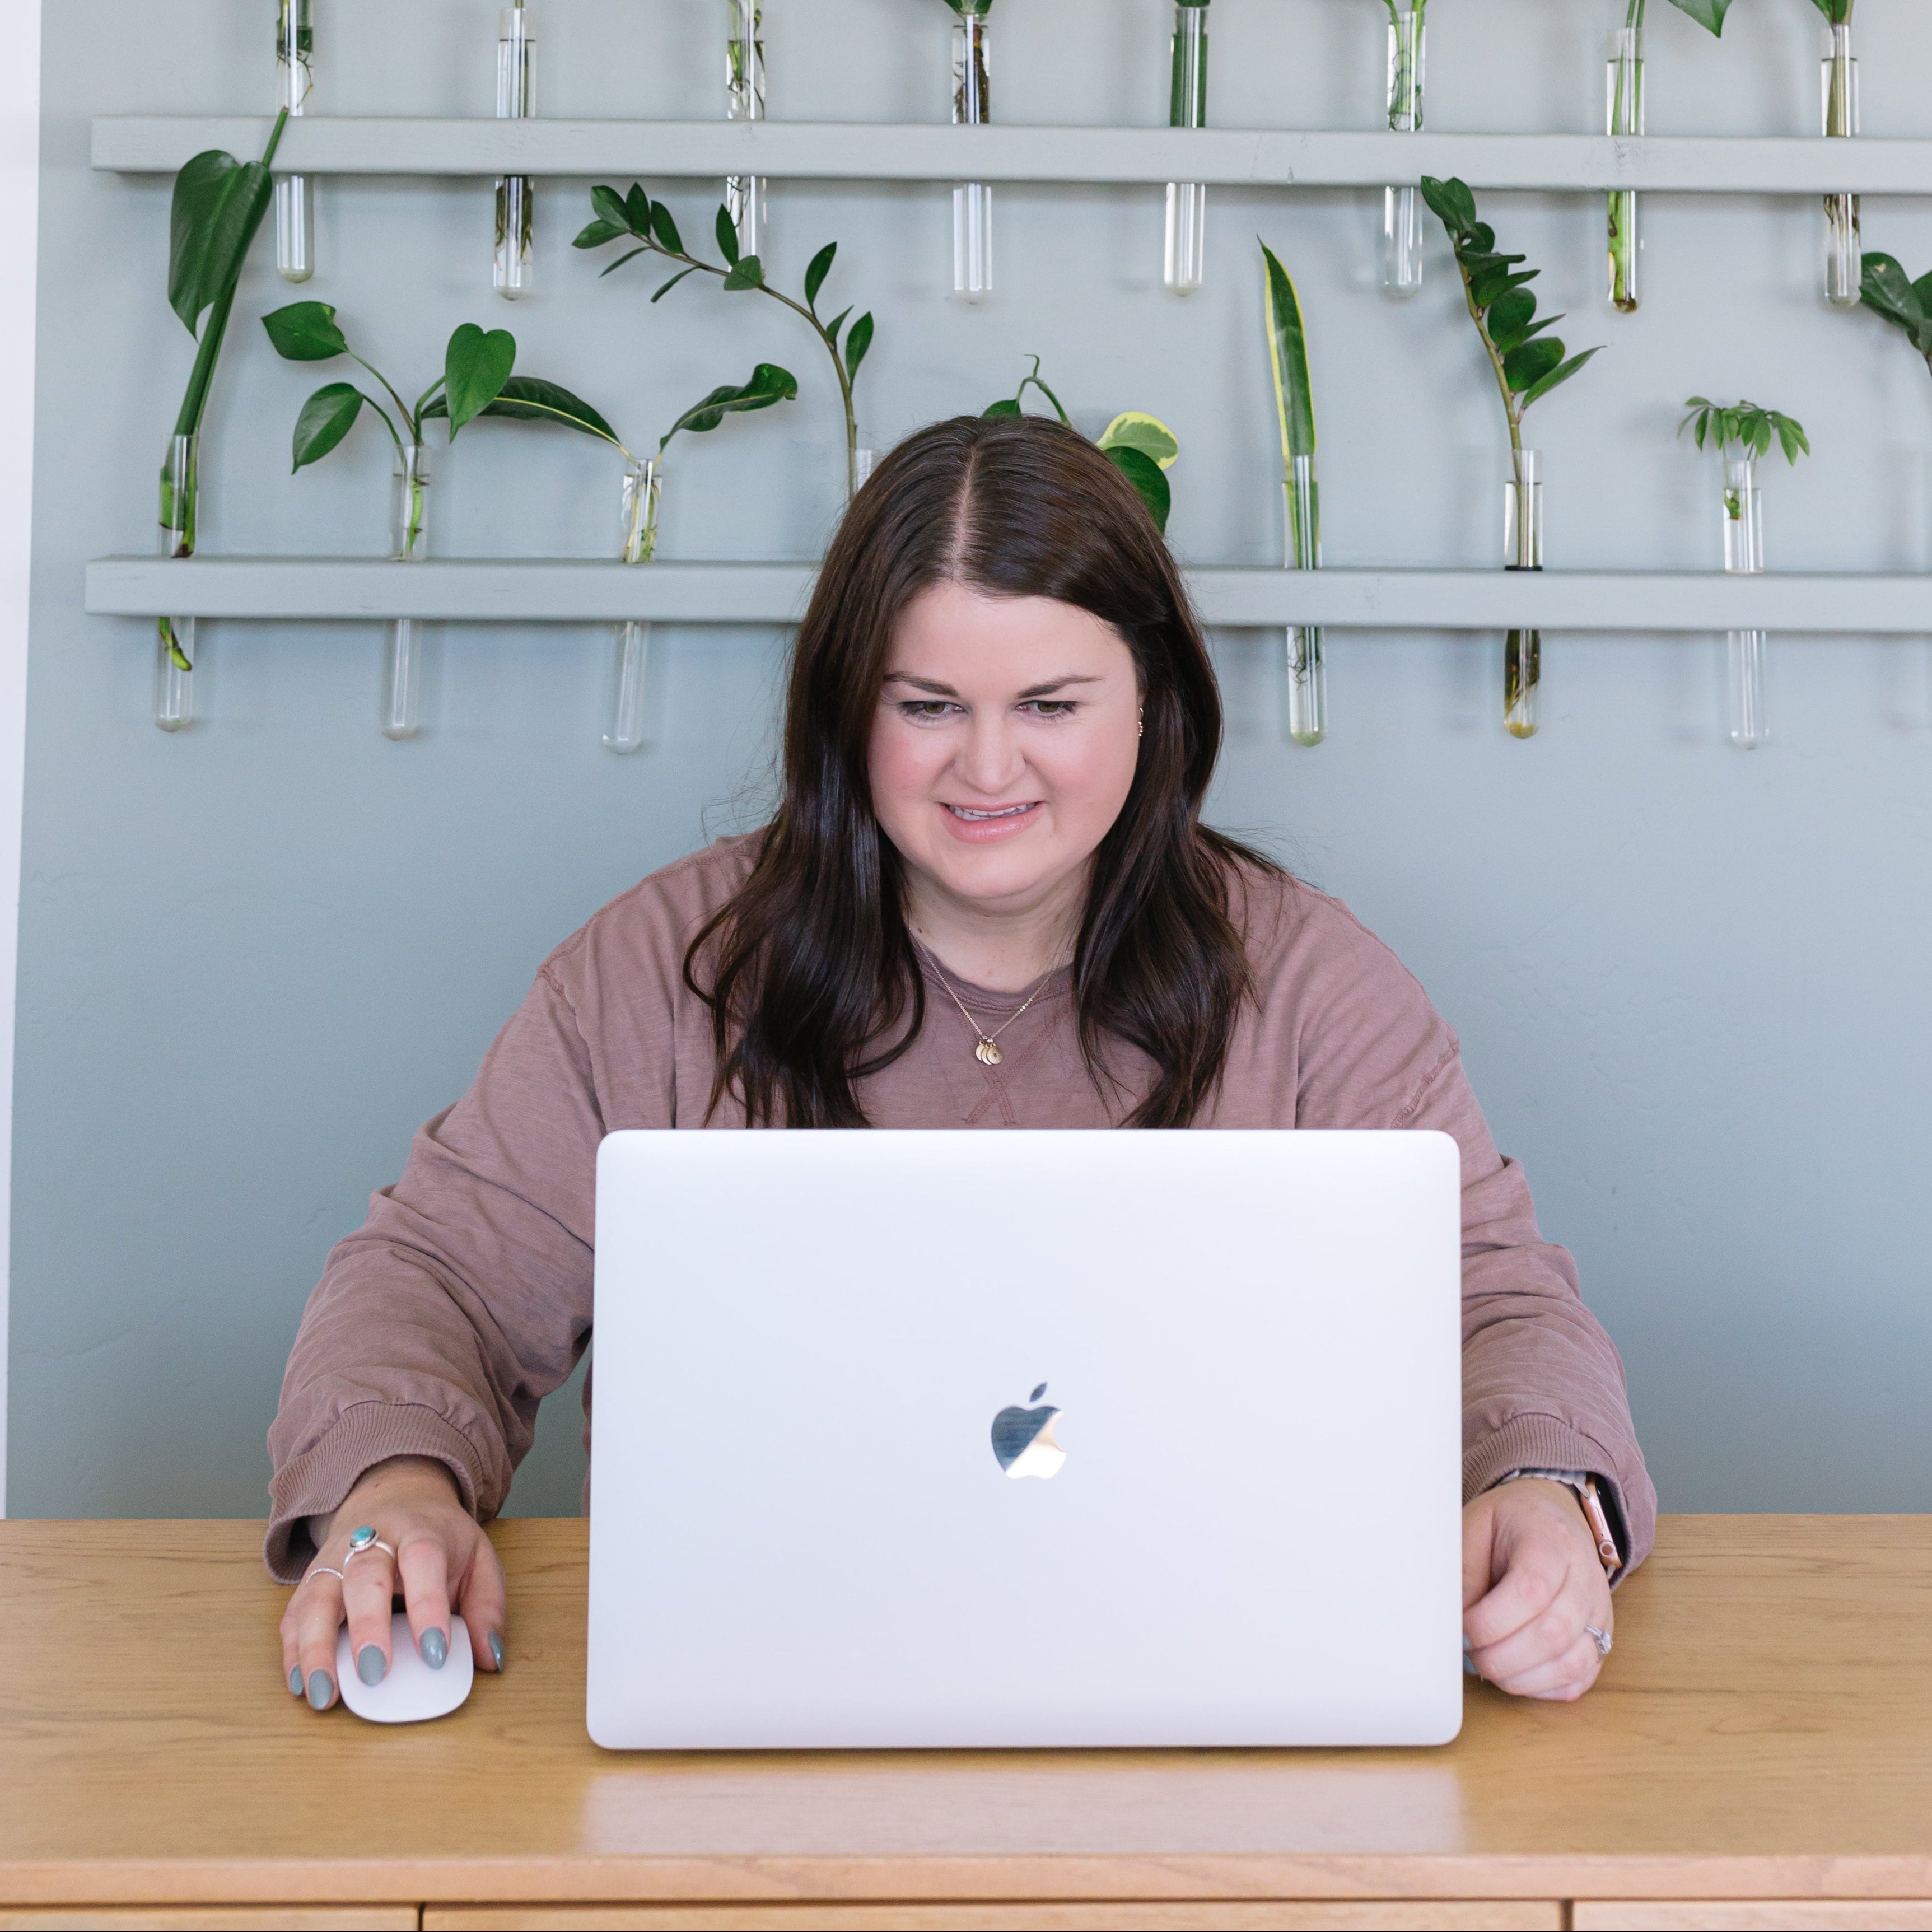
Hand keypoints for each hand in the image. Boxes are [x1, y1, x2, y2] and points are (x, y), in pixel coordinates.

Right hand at [279, 1455, 506, 1711]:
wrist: (396, 1499)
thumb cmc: (441, 1541)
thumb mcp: (479, 1561)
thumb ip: (487, 1607)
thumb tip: (490, 1658)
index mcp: (421, 1532)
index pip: (423, 1560)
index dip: (428, 1606)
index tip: (436, 1654)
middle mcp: (373, 1541)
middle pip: (364, 1576)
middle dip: (367, 1627)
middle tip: (374, 1675)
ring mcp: (335, 1560)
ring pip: (316, 1597)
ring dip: (316, 1648)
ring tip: (324, 1694)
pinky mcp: (310, 1582)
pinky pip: (293, 1615)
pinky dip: (293, 1652)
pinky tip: (300, 1684)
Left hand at [1462, 1478, 1612, 1701]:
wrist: (1549, 1519)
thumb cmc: (1507, 1524)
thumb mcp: (1475, 1526)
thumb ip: (1465, 1572)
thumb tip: (1455, 1625)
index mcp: (1551, 1540)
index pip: (1531, 1591)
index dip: (1491, 1621)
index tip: (1461, 1630)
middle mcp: (1585, 1577)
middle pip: (1553, 1633)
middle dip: (1501, 1657)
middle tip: (1469, 1654)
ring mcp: (1599, 1612)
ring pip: (1571, 1663)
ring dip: (1521, 1677)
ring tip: (1487, 1665)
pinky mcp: (1601, 1638)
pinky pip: (1580, 1678)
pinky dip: (1542, 1687)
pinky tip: (1514, 1674)